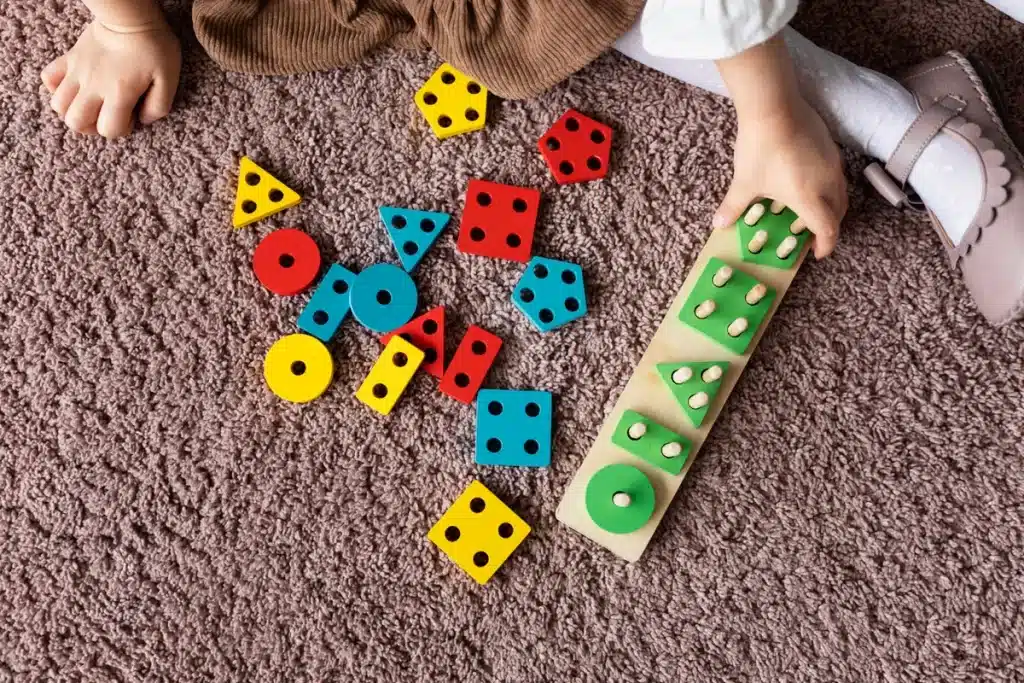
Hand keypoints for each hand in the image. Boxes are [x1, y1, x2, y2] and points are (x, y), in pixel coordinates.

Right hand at [41, 19, 180, 138]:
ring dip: (72, 111)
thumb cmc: (154, 46)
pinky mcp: (69, 59)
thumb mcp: (168, 79)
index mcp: (119, 93)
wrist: (130, 16)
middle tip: (107, 115)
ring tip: (91, 105)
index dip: (120, 129)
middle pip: (75, 121)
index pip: (108, 129)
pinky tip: (74, 88)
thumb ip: (159, 106)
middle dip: (91, 127)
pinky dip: (56, 88)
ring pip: (58, 104)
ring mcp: (77, 72)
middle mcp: (93, 86)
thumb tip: (143, 120)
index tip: (130, 116)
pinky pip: (48, 78)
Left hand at [713, 96, 847, 258]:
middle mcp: (828, 183)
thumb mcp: (744, 182)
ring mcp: (832, 163)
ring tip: (812, 209)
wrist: (774, 107)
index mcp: (809, 198)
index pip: (828, 229)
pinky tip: (809, 181)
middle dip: (829, 226)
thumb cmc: (760, 149)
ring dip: (831, 206)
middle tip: (814, 234)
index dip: (826, 244)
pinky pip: (836, 174)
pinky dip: (828, 186)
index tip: (817, 252)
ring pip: (841, 192)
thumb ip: (734, 206)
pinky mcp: (831, 146)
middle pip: (839, 212)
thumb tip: (719, 224)